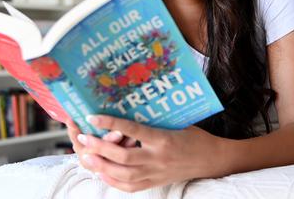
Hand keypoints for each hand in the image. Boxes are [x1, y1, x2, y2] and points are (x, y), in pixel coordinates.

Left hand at [73, 115, 224, 192]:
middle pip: (123, 156)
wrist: (211, 159)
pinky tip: (101, 172)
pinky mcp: (155, 183)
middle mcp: (158, 158)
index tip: (93, 117)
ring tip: (86, 156)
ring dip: (101, 165)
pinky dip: (113, 180)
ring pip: (123, 174)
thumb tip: (130, 107)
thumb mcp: (176, 123)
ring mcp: (155, 173)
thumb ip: (153, 121)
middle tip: (83, 138)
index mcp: (163, 139)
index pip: (133, 130)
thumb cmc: (194, 137)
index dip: (111, 123)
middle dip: (100, 148)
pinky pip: (130, 186)